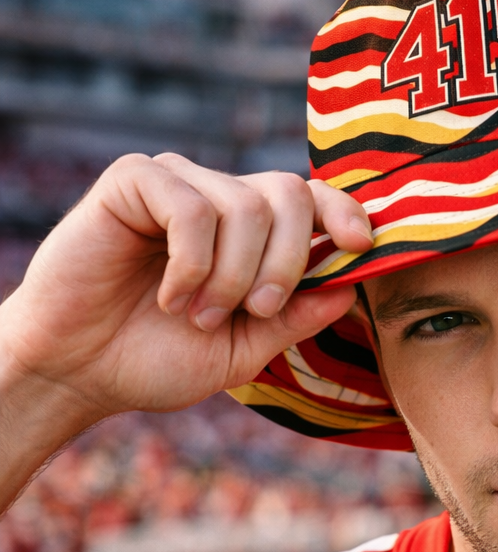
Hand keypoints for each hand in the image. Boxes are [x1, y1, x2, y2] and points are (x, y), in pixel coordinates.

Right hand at [0, 152, 370, 427]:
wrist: (80, 371)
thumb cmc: (156, 359)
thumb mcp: (244, 349)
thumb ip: (295, 317)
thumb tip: (350, 286)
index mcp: (251, 234)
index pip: (312, 198)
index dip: (344, 212)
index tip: (362, 246)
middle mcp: (219, 197)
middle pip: (289, 194)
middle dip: (287, 263)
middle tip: (253, 311)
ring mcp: (177, 183)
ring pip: (246, 206)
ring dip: (230, 276)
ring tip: (196, 315)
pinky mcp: (134, 180)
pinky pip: (193, 207)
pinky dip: (191, 264)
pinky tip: (169, 295)